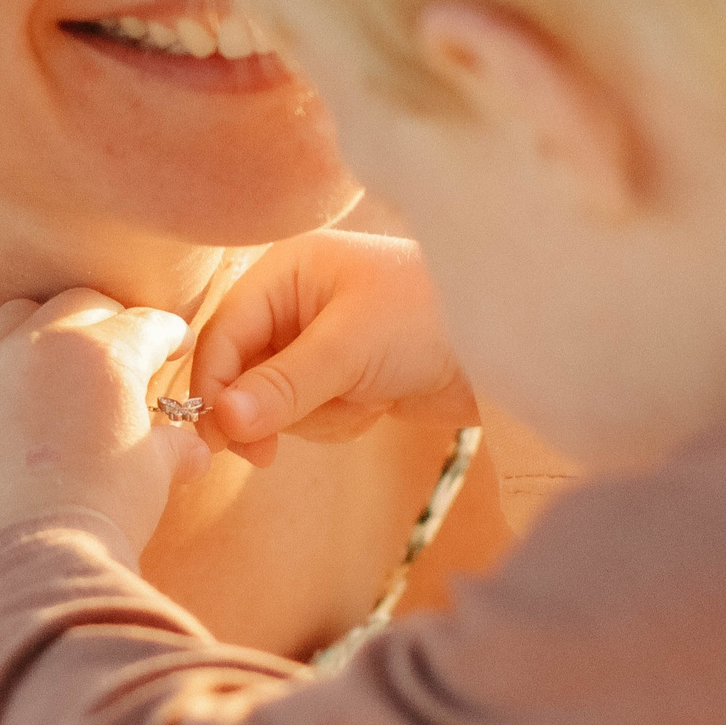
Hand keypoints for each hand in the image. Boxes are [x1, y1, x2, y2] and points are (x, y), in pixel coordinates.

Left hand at [0, 288, 204, 570]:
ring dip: (42, 332)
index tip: (172, 346)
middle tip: (120, 351)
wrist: (30, 566)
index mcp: (100, 353)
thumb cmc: (104, 514)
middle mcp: (35, 346)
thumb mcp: (152, 473)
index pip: (144, 324)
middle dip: (105, 322)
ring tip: (57, 363)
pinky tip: (9, 401)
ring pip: (12, 321)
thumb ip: (171, 447)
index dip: (166, 334)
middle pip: (77, 306)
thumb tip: (191, 450)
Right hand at [190, 231, 476, 467]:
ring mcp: (320, 340)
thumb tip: (221, 418)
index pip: (223, 333)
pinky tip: (379, 403)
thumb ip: (283, 384)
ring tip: (365, 397)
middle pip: (243, 372)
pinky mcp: (345, 374)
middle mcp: (295, 301)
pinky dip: (341, 419)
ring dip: (316, 415)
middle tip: (271, 453)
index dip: (215, 387)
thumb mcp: (350, 348)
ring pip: (276, 401)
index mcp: (286, 271)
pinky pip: (312, 414)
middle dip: (273, 408)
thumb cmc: (429, 318)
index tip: (224, 439)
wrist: (510, 343)